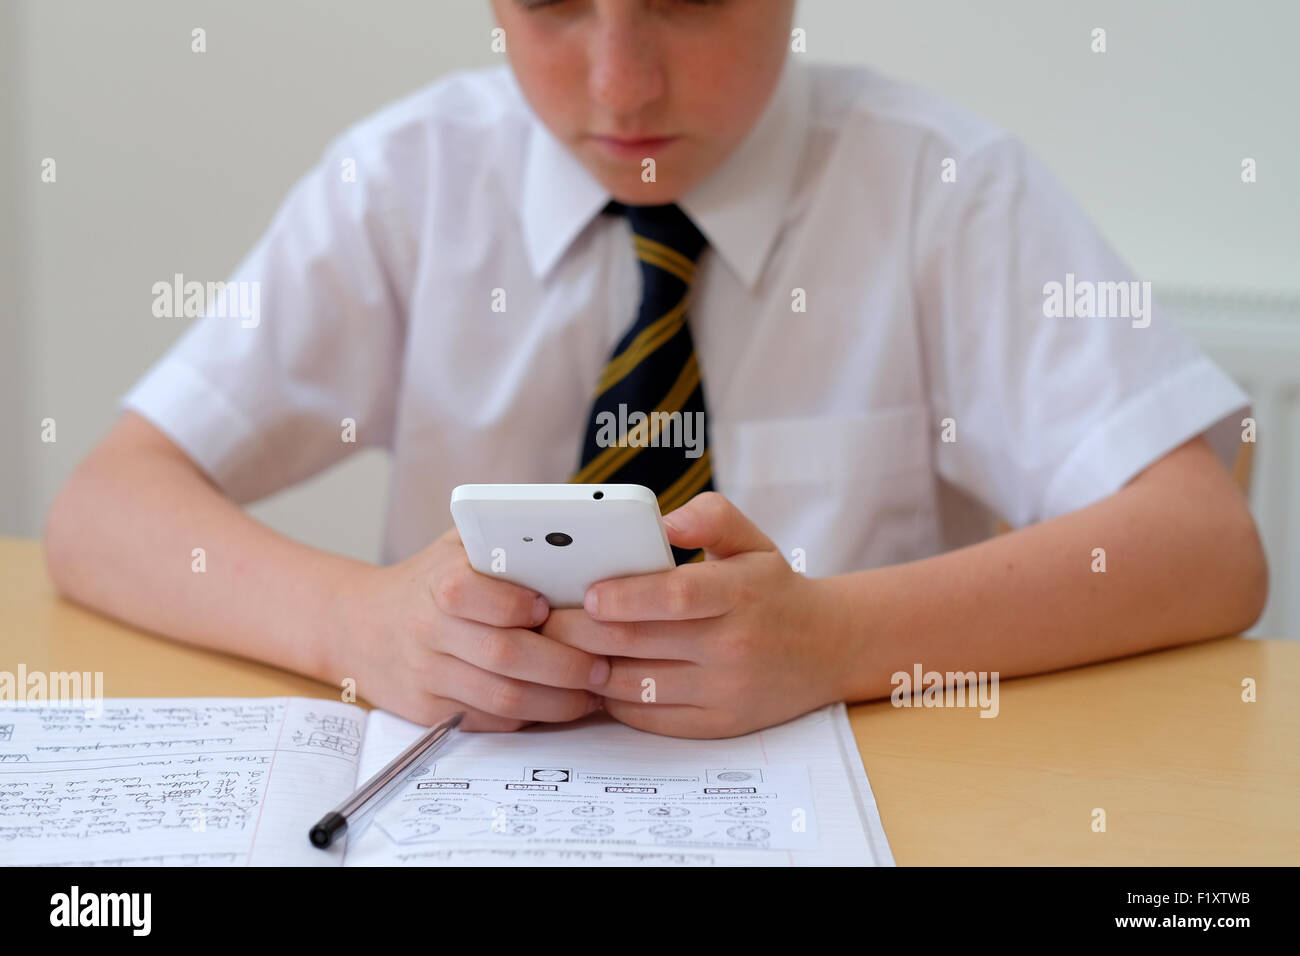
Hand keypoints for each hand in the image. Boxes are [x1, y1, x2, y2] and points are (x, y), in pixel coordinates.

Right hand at [327, 528, 608, 730]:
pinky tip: (558, 706)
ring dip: (556, 701)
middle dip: (563, 664)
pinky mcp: (429, 712)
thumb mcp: (456, 546)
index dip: (516, 605)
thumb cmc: (430, 580)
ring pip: (502, 698)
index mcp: (438, 582)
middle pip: (503, 655)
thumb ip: (503, 539)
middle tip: (603, 665)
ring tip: (592, 691)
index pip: (472, 594)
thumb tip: (572, 533)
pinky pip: (489, 721)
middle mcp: (428, 630)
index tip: (550, 607)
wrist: (361, 627)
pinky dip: (529, 718)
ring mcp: (427, 675)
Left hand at [541, 493, 847, 737]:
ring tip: (560, 647)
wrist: (826, 649)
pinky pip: (646, 716)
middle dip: (581, 631)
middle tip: (546, 619)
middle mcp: (733, 646)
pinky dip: (610, 698)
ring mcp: (724, 691)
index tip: (587, 592)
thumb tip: (663, 523)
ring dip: (587, 667)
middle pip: (639, 642)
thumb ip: (710, 518)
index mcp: (740, 593)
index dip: (625, 596)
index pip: (676, 596)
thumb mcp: (753, 540)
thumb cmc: (771, 589)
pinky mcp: (715, 725)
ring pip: (634, 684)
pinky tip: (594, 675)